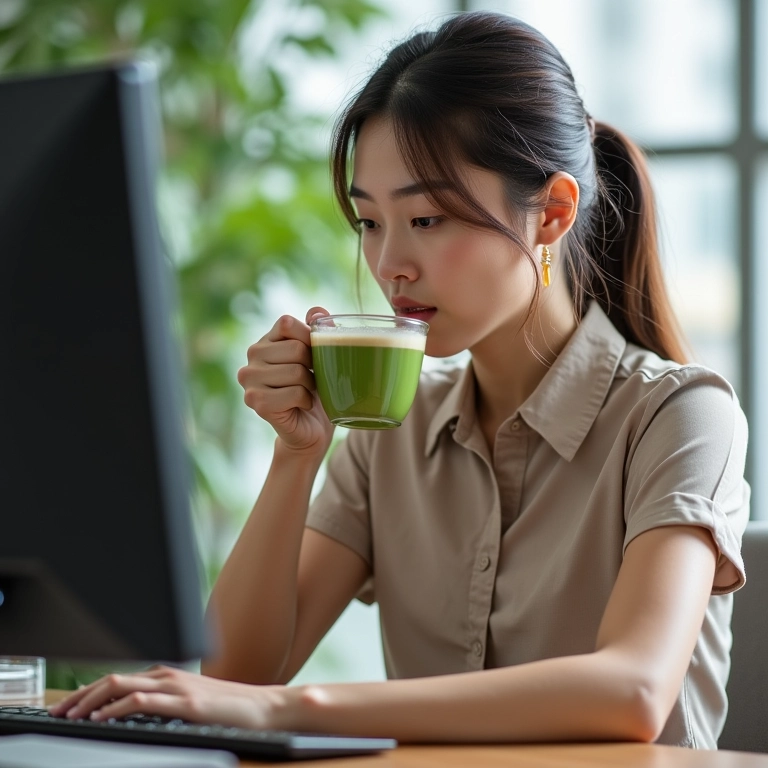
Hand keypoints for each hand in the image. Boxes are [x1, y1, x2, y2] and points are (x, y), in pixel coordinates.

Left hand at [47, 666, 290, 729]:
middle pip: (113, 678)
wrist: (263, 707)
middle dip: (80, 695)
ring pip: (122, 685)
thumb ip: (164, 705)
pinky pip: (143, 701)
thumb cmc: (229, 710)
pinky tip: (102, 718)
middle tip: (58, 712)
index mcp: (167, 675)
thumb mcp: (190, 704)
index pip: (118, 679)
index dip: (88, 692)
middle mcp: (168, 675)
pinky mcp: (186, 703)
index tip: (67, 706)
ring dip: (91, 700)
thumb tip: (134, 716)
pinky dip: (117, 708)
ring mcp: (177, 687)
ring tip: (70, 716)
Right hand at [238, 307, 334, 455]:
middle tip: (311, 380)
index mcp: (266, 340)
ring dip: (311, 386)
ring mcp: (250, 379)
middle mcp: (252, 356)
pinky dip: (306, 401)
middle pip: (296, 349)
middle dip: (314, 367)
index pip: (287, 323)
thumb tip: (318, 312)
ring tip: (306, 392)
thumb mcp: (320, 355)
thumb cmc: (316, 389)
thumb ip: (317, 330)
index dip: (309, 338)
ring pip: (297, 372)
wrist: (309, 428)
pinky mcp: (255, 401)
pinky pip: (295, 393)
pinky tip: (301, 406)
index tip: (314, 355)